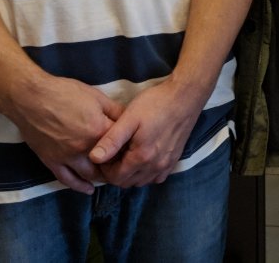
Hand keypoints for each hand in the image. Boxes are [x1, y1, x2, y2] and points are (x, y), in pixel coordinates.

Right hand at [6, 75, 124, 193]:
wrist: (31, 98)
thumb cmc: (65, 92)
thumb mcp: (96, 96)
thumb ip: (114, 110)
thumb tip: (129, 120)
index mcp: (98, 130)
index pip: (121, 144)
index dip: (129, 146)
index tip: (134, 148)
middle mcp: (85, 148)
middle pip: (107, 164)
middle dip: (117, 165)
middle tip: (125, 165)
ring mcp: (67, 157)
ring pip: (90, 175)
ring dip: (101, 177)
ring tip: (110, 176)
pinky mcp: (52, 162)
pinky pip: (67, 179)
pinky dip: (79, 186)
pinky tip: (89, 189)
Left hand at [90, 78, 206, 187]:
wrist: (185, 96)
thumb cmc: (155, 104)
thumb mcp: (129, 118)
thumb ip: (111, 140)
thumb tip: (94, 158)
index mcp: (141, 157)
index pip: (115, 178)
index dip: (105, 168)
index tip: (104, 152)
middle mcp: (155, 166)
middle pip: (127, 182)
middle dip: (116, 172)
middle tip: (114, 152)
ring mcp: (166, 165)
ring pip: (141, 181)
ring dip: (131, 173)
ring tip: (127, 153)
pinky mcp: (174, 160)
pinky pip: (156, 177)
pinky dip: (146, 173)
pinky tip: (144, 157)